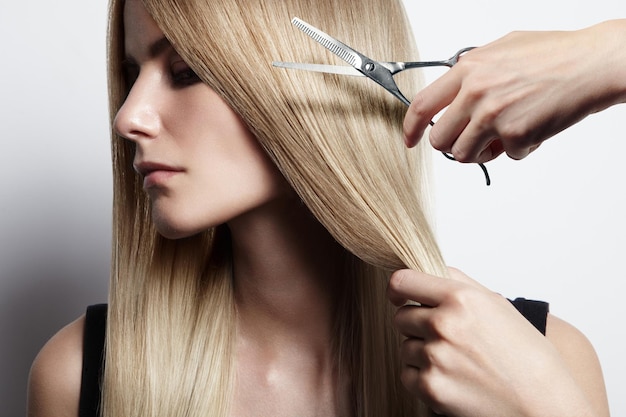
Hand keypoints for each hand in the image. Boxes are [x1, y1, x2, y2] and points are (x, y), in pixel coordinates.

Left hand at [387, 267, 595, 416]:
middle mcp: (443, 324)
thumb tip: (429, 271)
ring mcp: (435, 357)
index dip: (398, 289)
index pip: (402, 281)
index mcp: (460, 298)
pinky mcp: (430, 387)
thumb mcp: (496, 305)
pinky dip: (423, 378)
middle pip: (401, 316)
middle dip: (416, 325)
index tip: (400, 295)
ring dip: (422, 353)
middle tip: (446, 337)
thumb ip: (458, 283)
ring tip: (457, 361)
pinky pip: (407, 374)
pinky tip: (452, 378)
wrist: (543, 405)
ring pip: (406, 346)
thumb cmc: (527, 356)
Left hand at [403, 20, 625, 162]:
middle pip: (441, 140)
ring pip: (465, 155)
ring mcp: (493, 117)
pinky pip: (504, 156)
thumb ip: (472, 71)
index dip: (410, 128)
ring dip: (482, 151)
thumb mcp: (501, 49)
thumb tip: (454, 88)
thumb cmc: (553, 54)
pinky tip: (532, 128)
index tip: (410, 140)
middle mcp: (475, 94)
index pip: (421, 106)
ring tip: (504, 134)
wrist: (591, 64)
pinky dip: (518, 149)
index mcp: (468, 70)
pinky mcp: (514, 136)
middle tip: (472, 138)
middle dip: (453, 144)